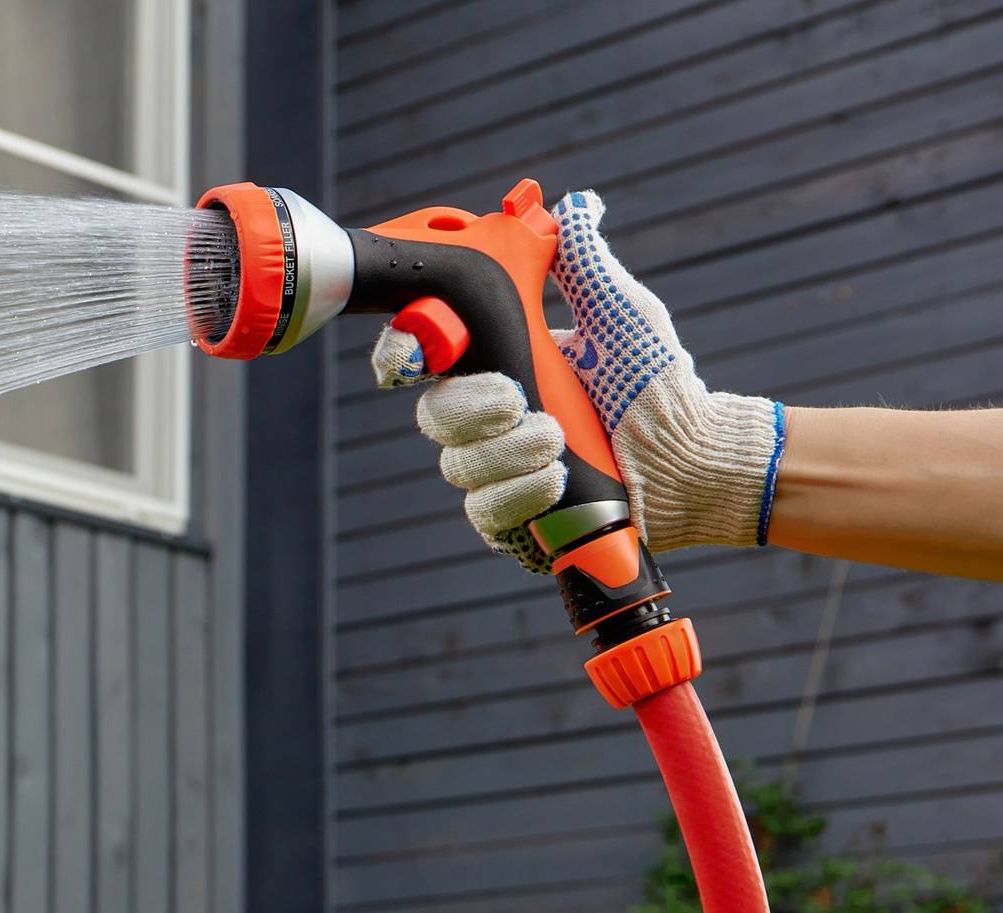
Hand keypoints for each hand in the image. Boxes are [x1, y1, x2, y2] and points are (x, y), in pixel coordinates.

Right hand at [373, 190, 786, 560]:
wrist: (695, 456)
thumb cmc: (659, 383)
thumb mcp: (623, 314)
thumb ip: (587, 265)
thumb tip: (576, 206)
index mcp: (501, 365)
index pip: (428, 359)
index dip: (404, 354)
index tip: (410, 356)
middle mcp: (489, 422)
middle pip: (433, 415)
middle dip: (468, 407)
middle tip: (517, 400)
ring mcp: (499, 473)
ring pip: (457, 467)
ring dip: (504, 454)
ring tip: (557, 442)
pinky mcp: (516, 520)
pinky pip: (486, 514)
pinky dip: (516, 496)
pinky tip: (554, 481)